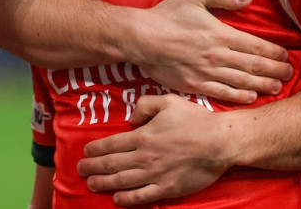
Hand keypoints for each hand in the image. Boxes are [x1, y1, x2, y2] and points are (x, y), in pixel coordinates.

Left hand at [79, 94, 232, 205]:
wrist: (219, 142)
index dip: (95, 150)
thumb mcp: (168, 102)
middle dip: (93, 168)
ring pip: (122, 181)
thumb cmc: (195, 120)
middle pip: (111, 164)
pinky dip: (127, 199)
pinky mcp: (167, 188)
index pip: (111, 144)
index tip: (85, 153)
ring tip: (92, 184)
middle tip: (81, 171)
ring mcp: (155, 174)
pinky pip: (142, 196)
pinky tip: (117, 199)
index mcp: (143, 135)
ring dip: (104, 183)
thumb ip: (144, 106)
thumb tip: (130, 119)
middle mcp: (145, 157)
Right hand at [133, 0, 291, 102]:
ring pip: (242, 81)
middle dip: (275, 70)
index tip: (286, 55)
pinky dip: (239, 96)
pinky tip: (251, 97)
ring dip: (263, 84)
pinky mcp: (195, 85)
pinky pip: (222, 93)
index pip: (255, 45)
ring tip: (278, 87)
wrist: (142, 38)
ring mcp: (207, 72)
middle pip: (254, 65)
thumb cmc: (167, 15)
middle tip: (289, 73)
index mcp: (220, 34)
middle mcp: (218, 55)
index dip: (274, 51)